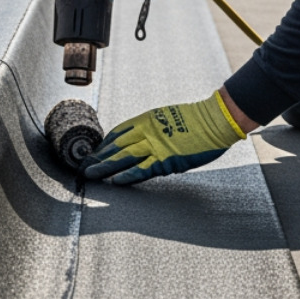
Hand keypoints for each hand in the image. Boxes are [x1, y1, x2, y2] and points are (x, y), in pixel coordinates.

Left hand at [82, 91, 246, 184]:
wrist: (216, 120)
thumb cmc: (197, 119)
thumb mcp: (168, 117)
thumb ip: (153, 128)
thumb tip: (144, 140)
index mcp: (147, 119)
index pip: (117, 133)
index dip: (104, 144)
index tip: (94, 153)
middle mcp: (147, 131)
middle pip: (115, 145)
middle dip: (98, 156)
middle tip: (83, 165)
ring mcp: (155, 145)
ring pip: (123, 158)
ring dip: (104, 167)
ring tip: (90, 174)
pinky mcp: (166, 160)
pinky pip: (142, 170)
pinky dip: (127, 176)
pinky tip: (115, 181)